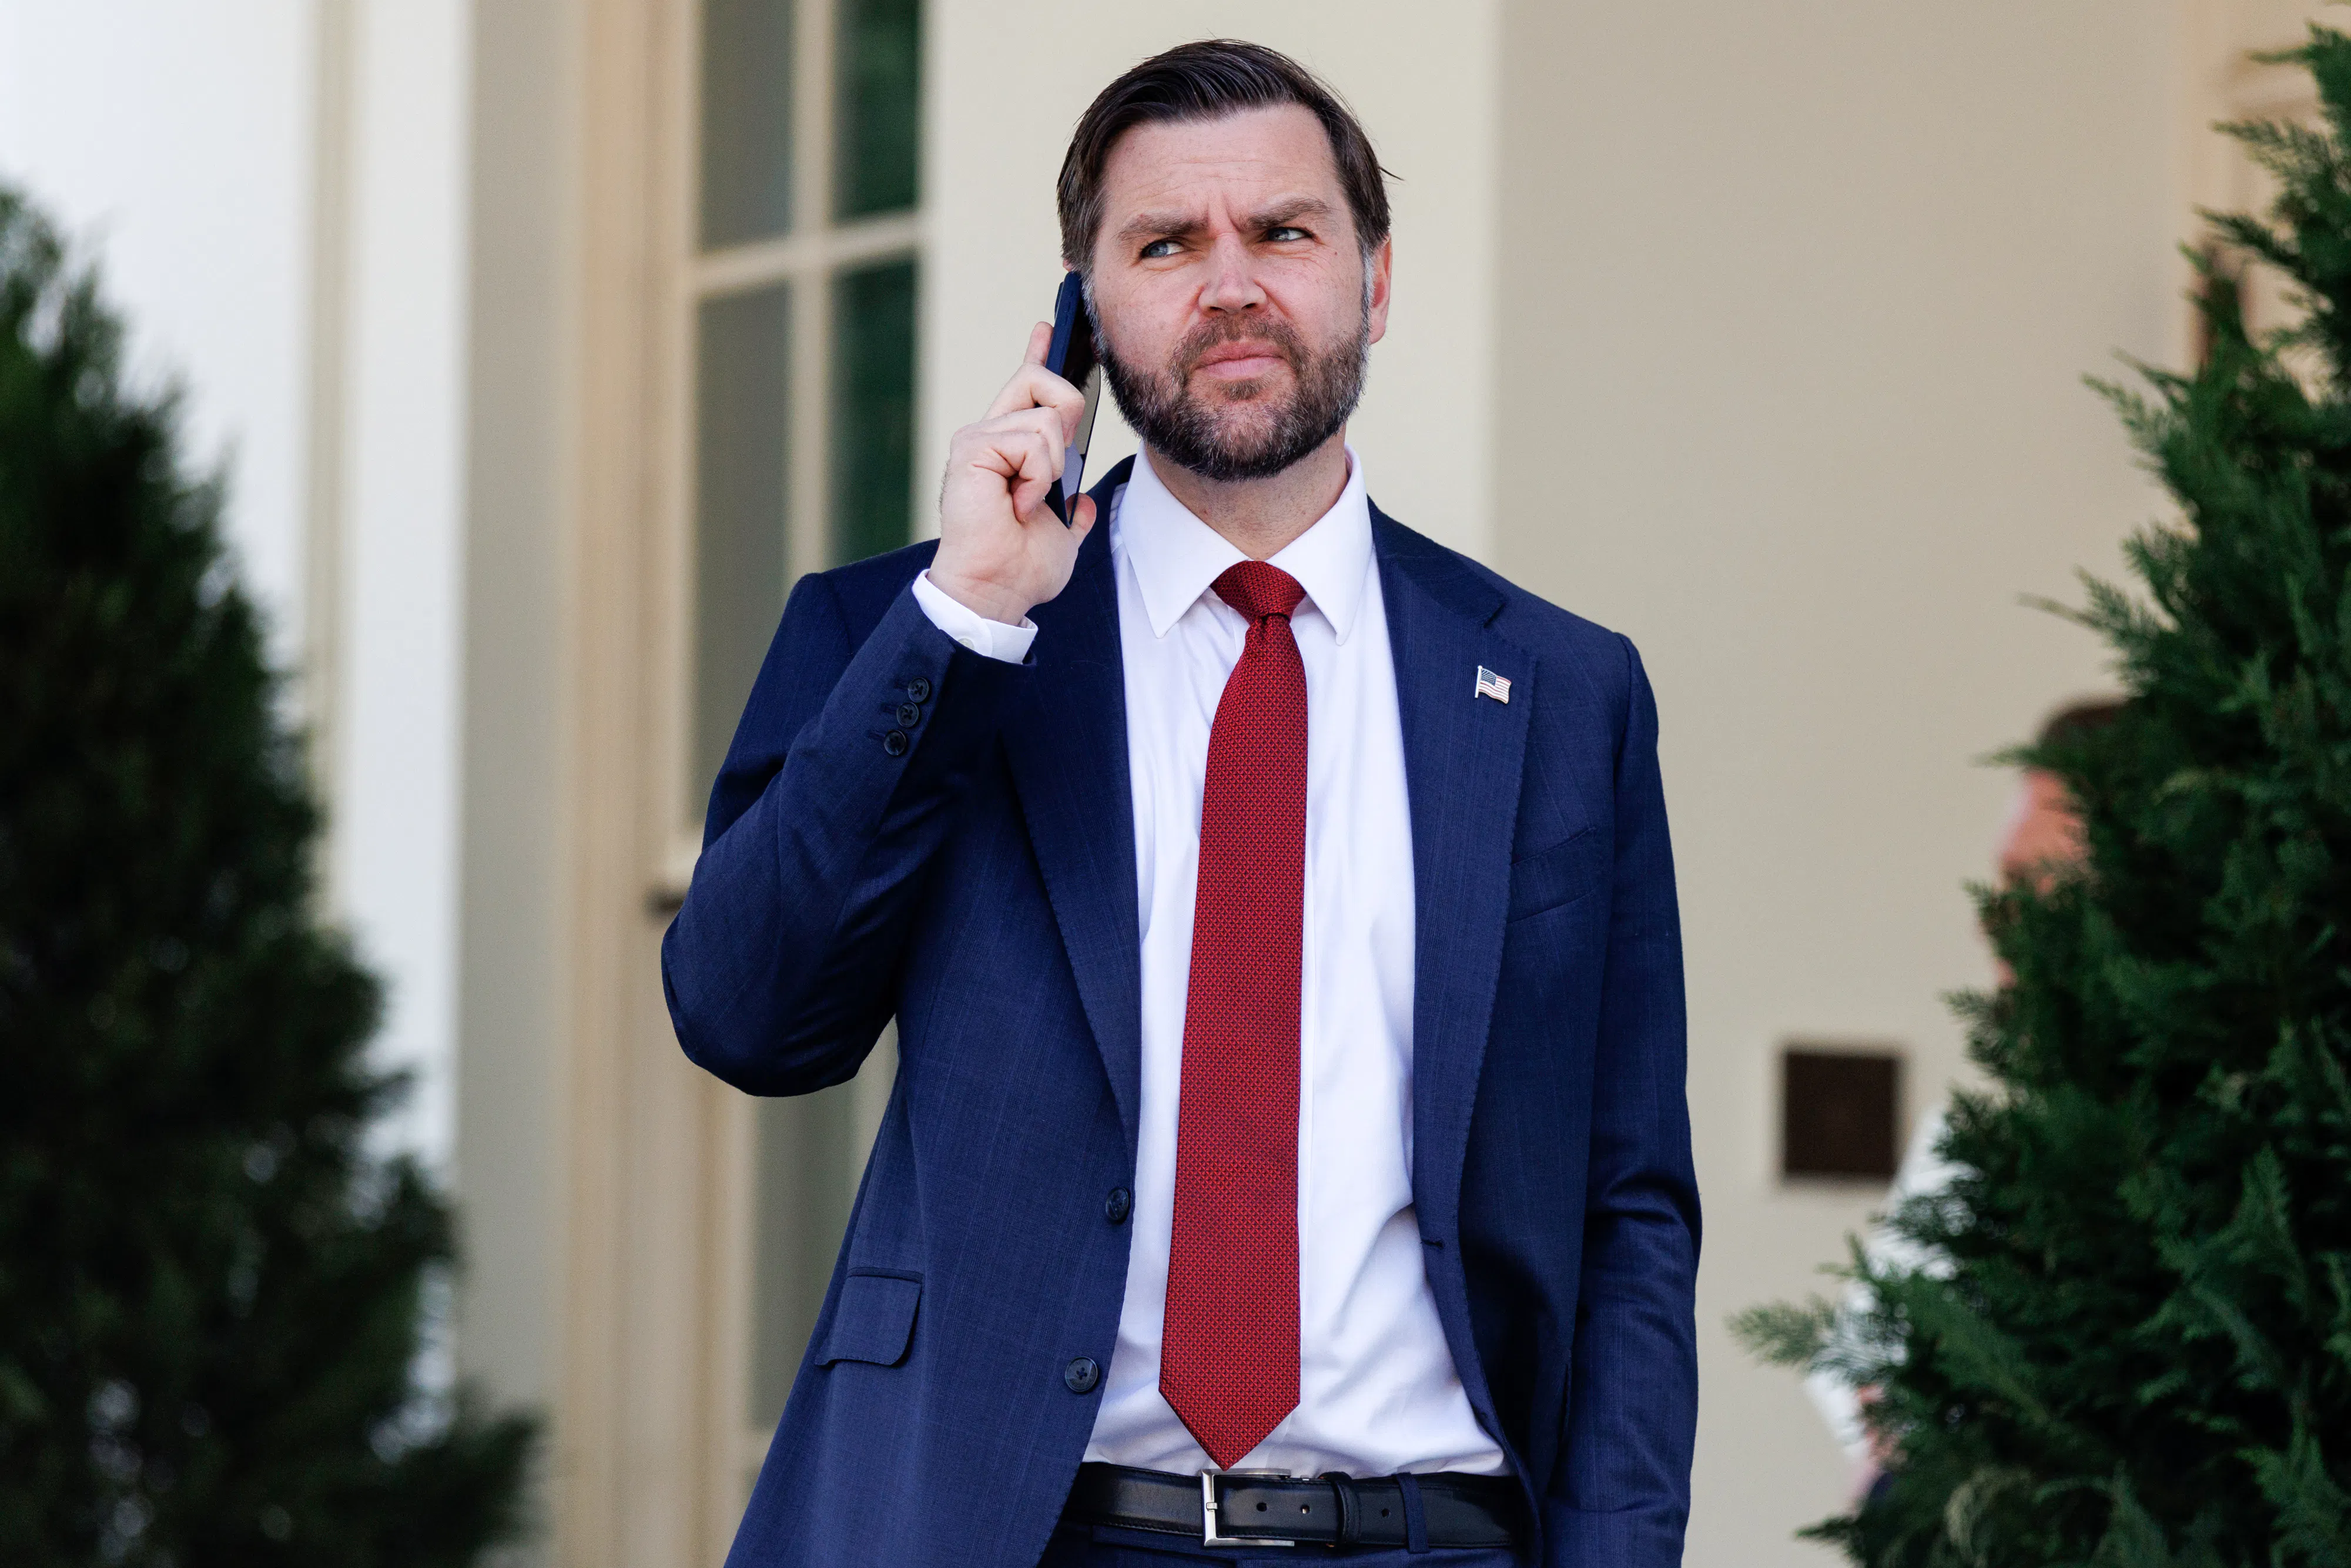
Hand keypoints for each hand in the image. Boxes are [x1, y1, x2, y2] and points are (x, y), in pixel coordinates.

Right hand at [930, 320, 1097, 624]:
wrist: (995, 592)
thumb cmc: (1019, 567)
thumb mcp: (1061, 529)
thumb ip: (1070, 507)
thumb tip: (1080, 502)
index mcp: (1007, 449)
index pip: (1024, 387)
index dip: (1038, 355)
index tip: (1048, 327)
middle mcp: (987, 435)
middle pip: (1039, 381)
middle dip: (1067, 414)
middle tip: (1055, 470)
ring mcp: (977, 438)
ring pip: (1045, 419)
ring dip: (1051, 469)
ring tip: (1026, 503)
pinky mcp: (972, 449)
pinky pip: (1031, 441)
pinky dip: (1037, 477)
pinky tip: (1017, 504)